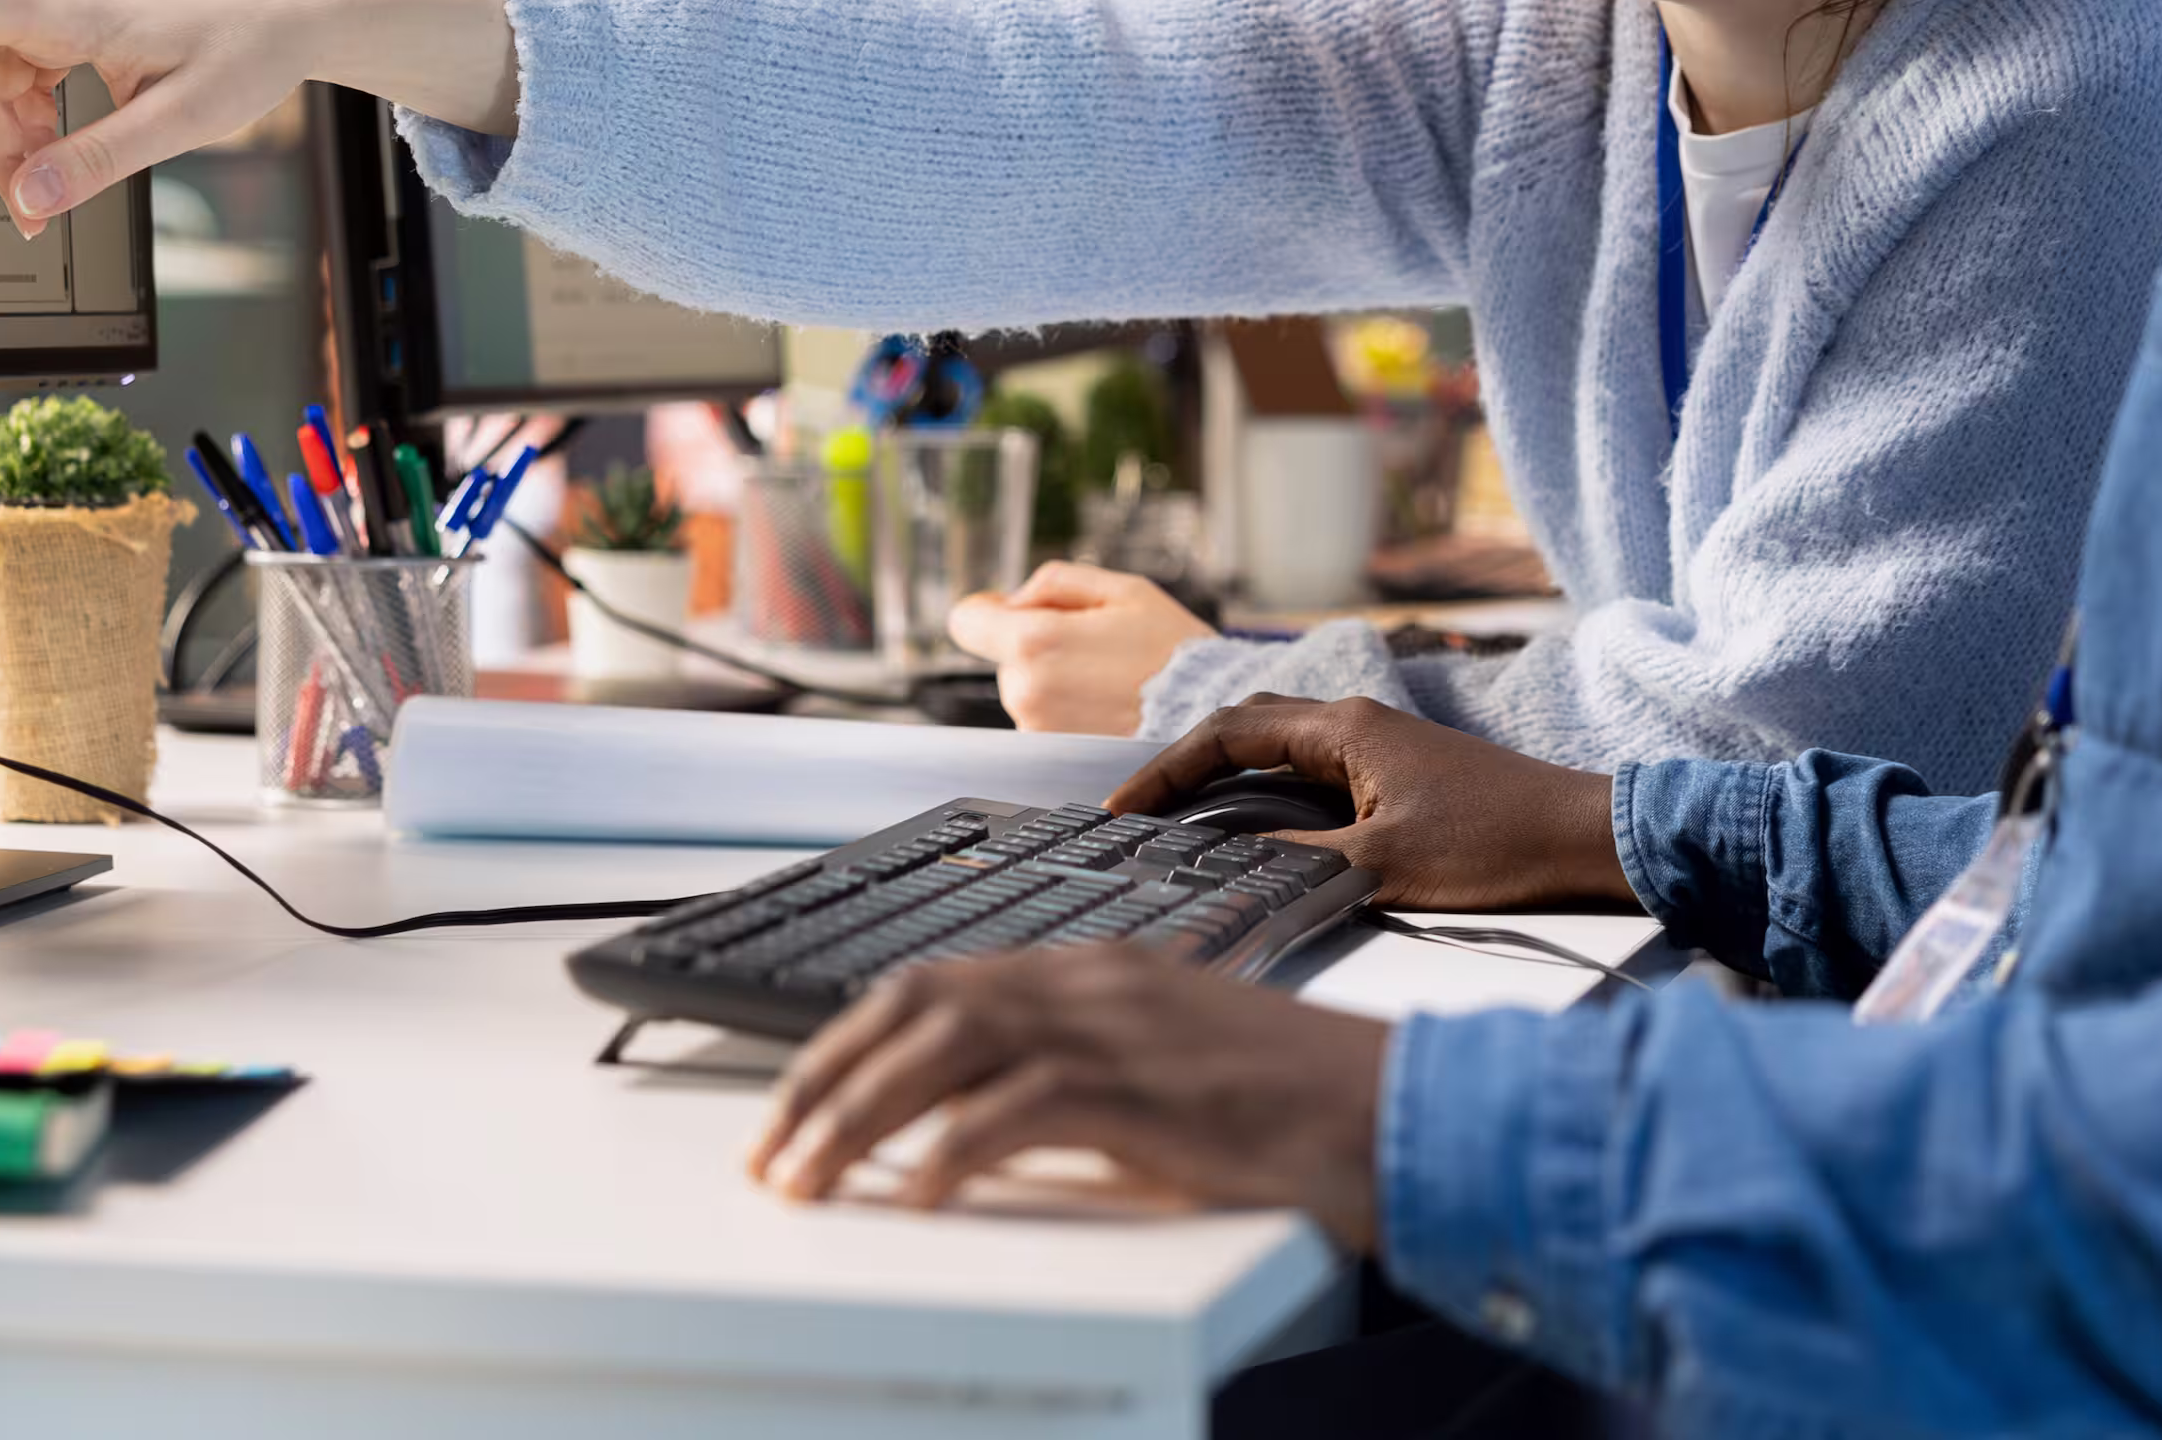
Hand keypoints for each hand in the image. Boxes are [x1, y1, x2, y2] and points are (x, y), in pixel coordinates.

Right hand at [0, 0, 515, 234]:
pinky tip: (54, 164)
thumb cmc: (246, 52)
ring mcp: (61, 2)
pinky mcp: (73, 17)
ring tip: (42, 203)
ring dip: (3, 143)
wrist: (294, 11)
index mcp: (69, 10)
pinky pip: (21, 72)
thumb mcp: (179, 123)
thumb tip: (26, 198)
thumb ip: (98, 161)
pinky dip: (29, 123)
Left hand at [748, 945, 1387, 1240]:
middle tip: (771, 1146)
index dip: (848, 1039)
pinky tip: (920, 1193)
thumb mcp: (1160, 1069)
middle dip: (823, 1075)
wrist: (1390, 1107)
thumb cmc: (1288, 1103)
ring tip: (809, 1177)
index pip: (933, 980)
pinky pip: (1019, 1109)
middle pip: (915, 1005)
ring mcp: (1115, 1028)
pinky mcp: (1143, 1088)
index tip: (796, 1100)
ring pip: (944, 1047)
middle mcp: (1090, 981)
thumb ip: (1076, 1073)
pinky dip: (954, 1148)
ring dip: (858, 1115)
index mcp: (1092, 967)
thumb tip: (976, 1124)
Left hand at [947, 562, 1214, 733]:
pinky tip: (1110, 706)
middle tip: (1100, 647)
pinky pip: (1045, 720)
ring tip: (1112, 679)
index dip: (988, 610)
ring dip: (1056, 680)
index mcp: (1035, 642)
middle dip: (1040, 645)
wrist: (1209, 715)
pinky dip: (1069, 711)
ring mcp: (1037, 730)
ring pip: (1027, 688)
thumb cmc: (1173, 651)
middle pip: (1007, 655)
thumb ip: (1054, 583)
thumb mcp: (1122, 589)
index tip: (1014, 613)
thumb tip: (1010, 600)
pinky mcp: (1053, 757)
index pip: (966, 620)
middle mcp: (1026, 692)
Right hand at [1111, 696, 1632, 911]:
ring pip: (1280, 749)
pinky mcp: (1402, 776)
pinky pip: (1312, 773)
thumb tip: (1225, 870)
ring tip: (1179, 825)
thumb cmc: (1497, 847)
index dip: (1168, 772)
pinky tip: (1257, 835)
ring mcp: (1381, 746)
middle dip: (1186, 768)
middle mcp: (1357, 722)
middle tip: (1139, 816)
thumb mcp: (1383, 866)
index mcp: (1345, 728)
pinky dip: (1268, 797)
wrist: (1588, 840)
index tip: (1123, 812)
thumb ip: (1297, 864)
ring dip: (1227, 780)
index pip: (1228, 735)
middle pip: (1247, 729)